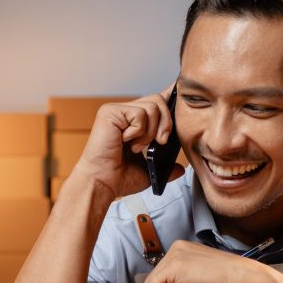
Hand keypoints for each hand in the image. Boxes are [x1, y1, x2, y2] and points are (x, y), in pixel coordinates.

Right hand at [69, 88, 183, 198]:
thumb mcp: (149, 171)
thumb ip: (165, 167)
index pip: (156, 102)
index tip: (180, 101)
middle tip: (160, 142)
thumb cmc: (118, 177)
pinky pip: (139, 114)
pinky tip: (125, 142)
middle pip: (158, 100)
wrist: (102, 183)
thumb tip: (180, 169)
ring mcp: (116, 111)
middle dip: (166, 123)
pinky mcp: (110, 112)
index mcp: (133, 123)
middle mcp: (124, 113)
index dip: (169, 100)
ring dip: (150, 132)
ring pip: (152, 106)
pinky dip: (138, 132)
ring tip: (136, 146)